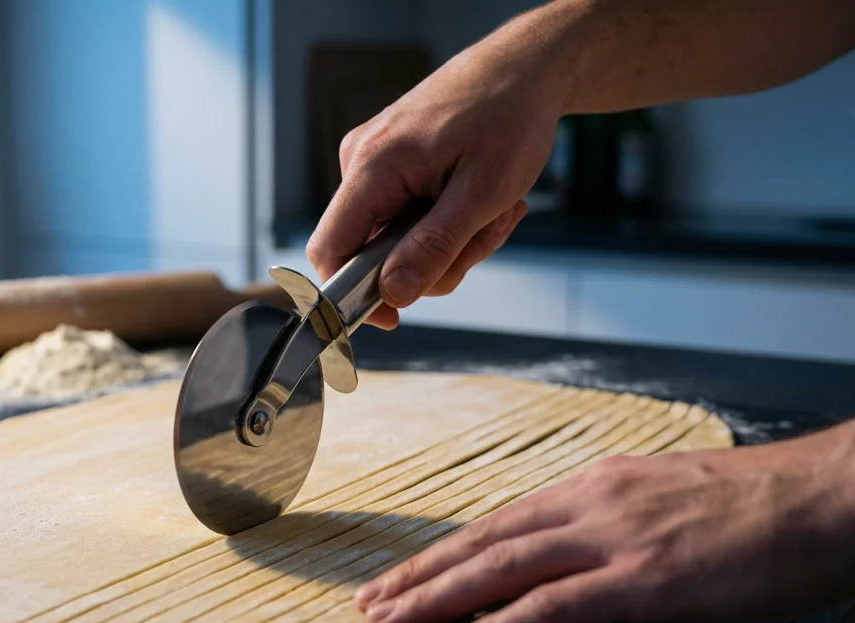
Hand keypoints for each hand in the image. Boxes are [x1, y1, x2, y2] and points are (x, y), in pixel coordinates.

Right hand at [306, 16, 572, 328]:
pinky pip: (410, 220)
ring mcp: (375, 165)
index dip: (351, 296)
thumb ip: (435, 247)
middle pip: (373, 254)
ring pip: (399, 241)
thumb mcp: (483, 194)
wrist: (524, 69)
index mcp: (373, 166)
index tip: (393, 321)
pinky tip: (482, 201)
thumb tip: (393, 296)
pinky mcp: (393, 167)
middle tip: (485, 234)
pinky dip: (449, 222)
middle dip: (434, 260)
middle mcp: (361, 163)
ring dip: (452, 242)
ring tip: (494, 209)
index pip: (330, 251)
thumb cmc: (508, 118)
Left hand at [353, 428, 854, 622]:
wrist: (836, 495)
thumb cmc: (772, 504)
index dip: (448, 550)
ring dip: (435, 597)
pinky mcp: (643, 579)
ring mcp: (615, 539)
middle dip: (420, 573)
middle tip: (368, 600)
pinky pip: (550, 608)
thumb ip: (628, 530)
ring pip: (500, 568)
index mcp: (602, 485)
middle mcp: (594, 504)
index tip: (405, 572)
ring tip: (385, 621)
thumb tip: (599, 565)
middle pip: (485, 541)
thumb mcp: (679, 504)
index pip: (504, 521)